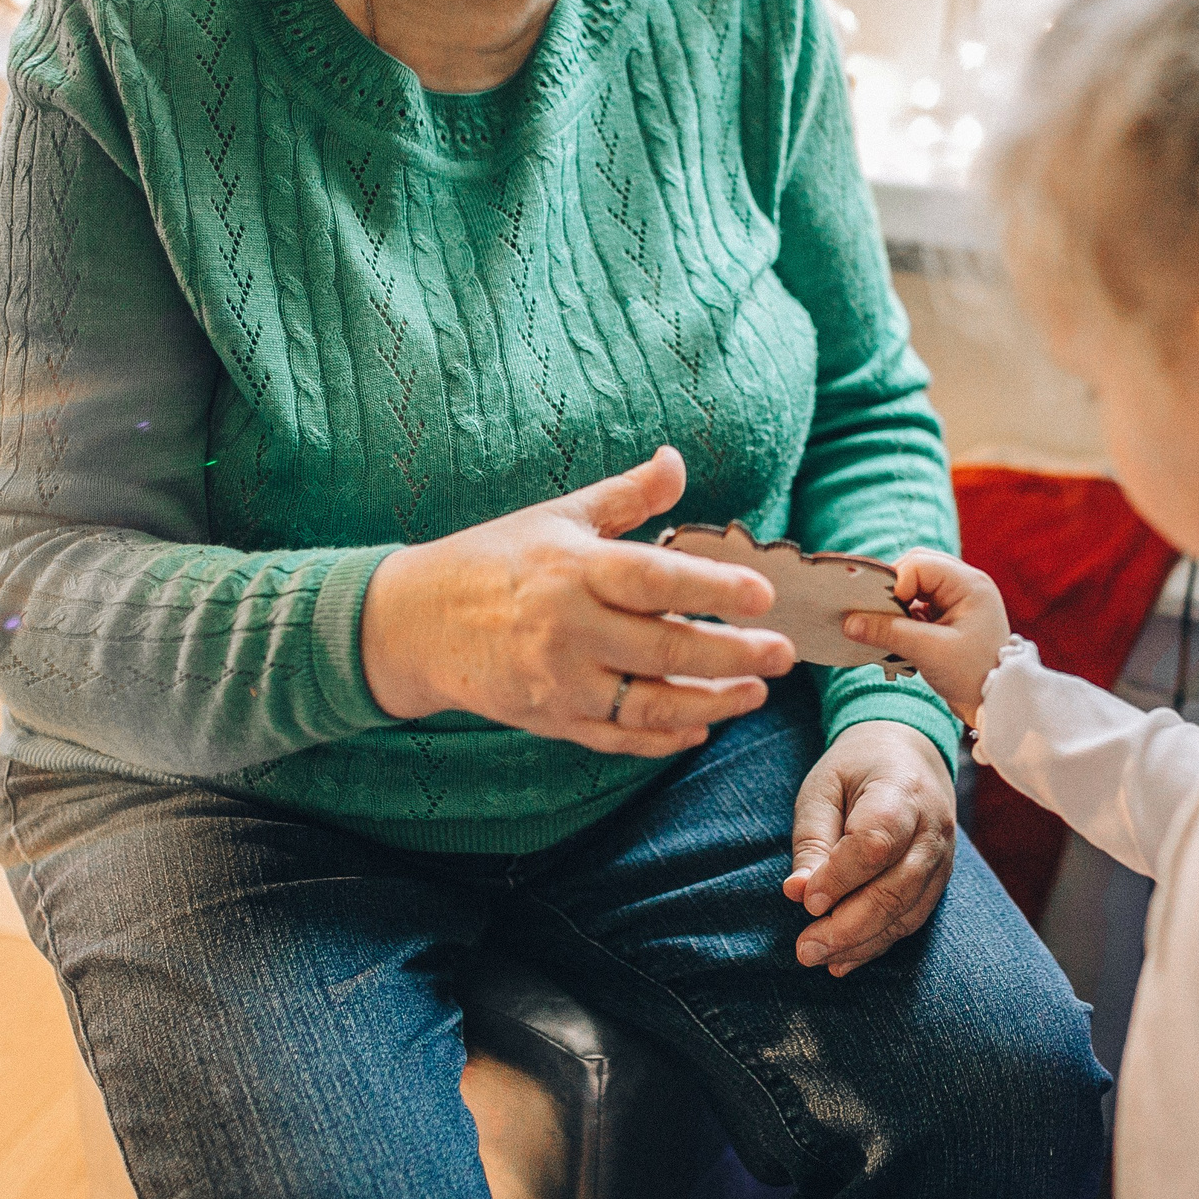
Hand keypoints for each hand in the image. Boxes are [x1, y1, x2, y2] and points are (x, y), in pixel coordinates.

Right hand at [356, 446, 795, 756]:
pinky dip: (664, 739)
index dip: (713, 589)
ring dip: (712, 704)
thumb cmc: (495, 559)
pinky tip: (700, 727)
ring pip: (650, 705)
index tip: (763, 595)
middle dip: (734, 656)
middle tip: (785, 654)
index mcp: (572, 568)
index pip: (654, 581)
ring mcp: (558, 681)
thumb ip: (626, 496)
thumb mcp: (559, 515)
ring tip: (756, 693)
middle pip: (665, 650)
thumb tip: (677, 460)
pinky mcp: (550, 720)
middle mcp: (566, 629)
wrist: (413, 622)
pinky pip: (619, 738)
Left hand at [783, 720, 955, 975]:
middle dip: (847, 926)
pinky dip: (877, 943)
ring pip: (907, 912)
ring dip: (861, 942)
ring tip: (818, 958)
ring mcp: (942, 857)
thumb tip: (797, 893)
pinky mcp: (939, 880)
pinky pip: (912, 920)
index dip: (840, 878)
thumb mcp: (823, 787)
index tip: (806, 901)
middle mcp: (932, 828)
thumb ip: (812, 839)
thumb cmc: (857, 768)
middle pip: (895, 888)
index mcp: (901, 790)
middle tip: (804, 949)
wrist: (910, 754)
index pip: (875, 843)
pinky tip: (844, 959)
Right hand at [843, 548, 1011, 727]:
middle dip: (892, 590)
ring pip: (914, 584)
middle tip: (876, 615)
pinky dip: (903, 615)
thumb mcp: (929, 652)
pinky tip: (896, 635)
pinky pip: (918, 602)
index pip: (919, 565)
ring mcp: (958, 598)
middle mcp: (966, 584)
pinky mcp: (949, 614)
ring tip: (887, 628)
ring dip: (896, 604)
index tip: (876, 612)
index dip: (893, 584)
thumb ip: (889, 633)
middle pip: (916, 567)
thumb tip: (849, 622)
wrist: (997, 704)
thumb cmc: (973, 676)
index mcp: (969, 584)